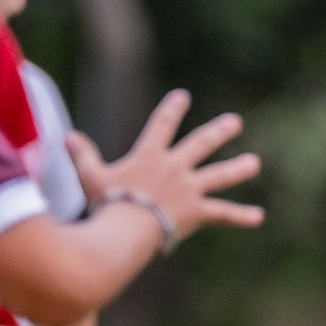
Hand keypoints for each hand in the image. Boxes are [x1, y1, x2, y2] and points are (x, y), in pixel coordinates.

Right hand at [67, 90, 264, 240]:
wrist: (126, 229)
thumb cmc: (106, 204)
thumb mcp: (90, 177)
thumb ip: (82, 156)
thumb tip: (67, 137)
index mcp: (149, 157)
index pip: (161, 126)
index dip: (172, 109)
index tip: (183, 96)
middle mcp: (174, 168)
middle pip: (201, 144)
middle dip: (219, 131)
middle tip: (235, 122)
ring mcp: (189, 189)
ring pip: (219, 175)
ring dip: (238, 168)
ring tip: (254, 163)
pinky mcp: (197, 211)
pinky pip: (223, 213)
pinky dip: (240, 216)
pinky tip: (258, 217)